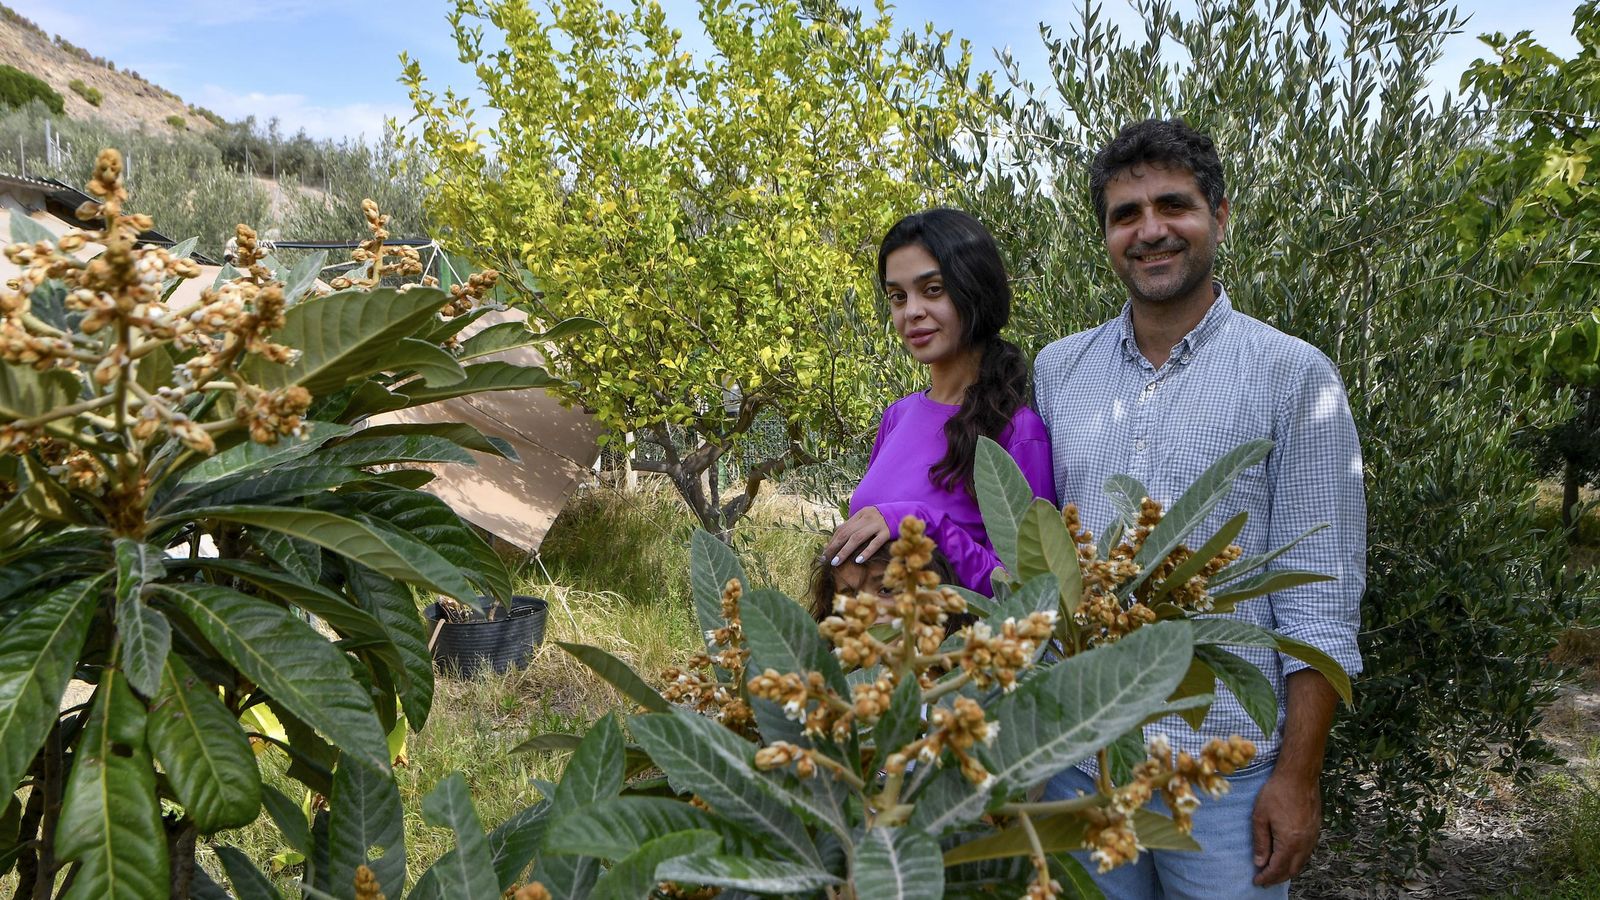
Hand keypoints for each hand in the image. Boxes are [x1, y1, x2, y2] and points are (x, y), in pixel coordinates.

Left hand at [823, 506, 889, 566]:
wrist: (907, 513)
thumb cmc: (885, 520)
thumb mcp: (868, 518)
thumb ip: (855, 525)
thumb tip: (838, 533)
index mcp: (861, 514)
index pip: (842, 528)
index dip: (832, 541)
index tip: (824, 553)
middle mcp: (867, 518)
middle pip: (846, 533)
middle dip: (834, 546)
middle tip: (825, 559)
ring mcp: (878, 524)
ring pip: (857, 538)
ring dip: (845, 551)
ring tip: (837, 562)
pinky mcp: (888, 532)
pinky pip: (875, 542)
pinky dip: (866, 551)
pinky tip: (859, 561)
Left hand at [1251, 767, 1321, 885]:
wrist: (1299, 776)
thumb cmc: (1276, 793)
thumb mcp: (1260, 817)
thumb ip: (1260, 842)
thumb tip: (1259, 863)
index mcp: (1289, 842)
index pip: (1277, 868)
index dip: (1266, 877)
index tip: (1257, 882)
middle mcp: (1304, 844)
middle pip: (1291, 870)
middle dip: (1277, 878)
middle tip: (1264, 880)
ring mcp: (1312, 837)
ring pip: (1301, 863)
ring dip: (1287, 870)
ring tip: (1274, 872)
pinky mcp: (1316, 830)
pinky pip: (1307, 853)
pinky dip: (1296, 861)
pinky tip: (1288, 858)